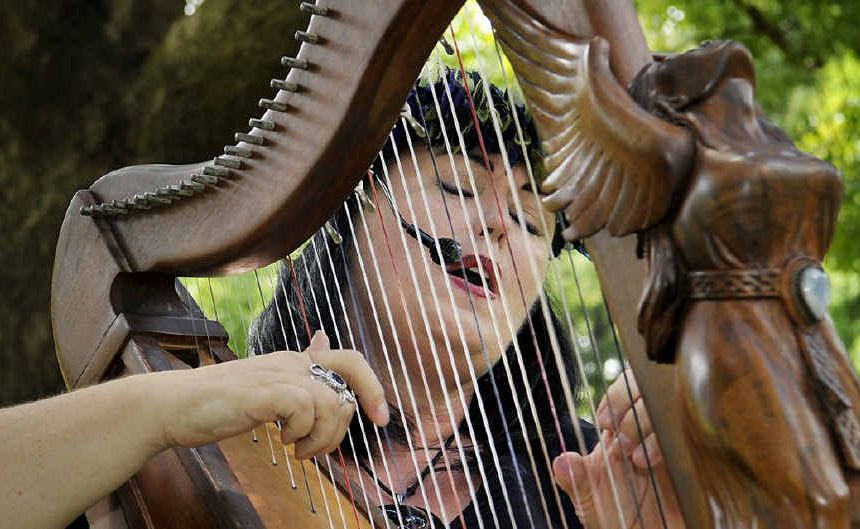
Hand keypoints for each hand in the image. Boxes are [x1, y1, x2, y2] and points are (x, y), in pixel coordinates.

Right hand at [158, 331, 387, 458]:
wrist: (173, 406)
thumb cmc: (219, 402)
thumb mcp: (266, 384)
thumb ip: (297, 371)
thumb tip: (323, 341)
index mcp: (295, 361)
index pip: (351, 359)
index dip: (373, 387)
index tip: (381, 419)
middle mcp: (291, 363)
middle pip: (349, 383)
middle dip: (345, 424)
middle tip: (318, 447)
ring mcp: (277, 376)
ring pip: (331, 402)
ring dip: (322, 437)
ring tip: (299, 449)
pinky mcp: (263, 393)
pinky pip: (305, 409)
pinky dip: (302, 432)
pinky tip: (283, 441)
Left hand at [552, 369, 684, 528]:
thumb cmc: (620, 520)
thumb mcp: (591, 504)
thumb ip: (577, 482)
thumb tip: (562, 461)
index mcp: (621, 432)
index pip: (625, 388)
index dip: (616, 396)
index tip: (606, 422)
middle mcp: (648, 432)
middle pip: (650, 392)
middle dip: (634, 410)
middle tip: (623, 441)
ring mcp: (672, 444)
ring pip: (671, 410)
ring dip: (652, 428)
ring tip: (640, 461)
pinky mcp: (695, 461)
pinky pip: (693, 438)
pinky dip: (675, 445)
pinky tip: (662, 466)